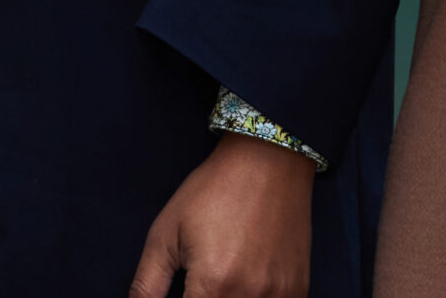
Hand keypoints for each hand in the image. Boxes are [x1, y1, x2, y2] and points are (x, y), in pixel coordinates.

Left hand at [128, 134, 312, 297]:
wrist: (268, 161)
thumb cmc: (213, 192)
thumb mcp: (166, 234)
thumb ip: (147, 285)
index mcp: (213, 286)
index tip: (182, 294)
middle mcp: (250, 297)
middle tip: (198, 287)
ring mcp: (280, 297)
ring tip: (220, 280)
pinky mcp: (298, 291)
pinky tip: (245, 283)